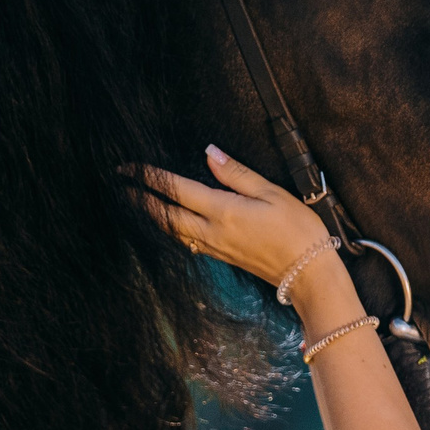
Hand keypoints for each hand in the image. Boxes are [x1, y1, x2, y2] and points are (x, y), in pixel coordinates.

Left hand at [137, 145, 336, 287]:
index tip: (129, 169)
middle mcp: (213, 232)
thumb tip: (210, 155)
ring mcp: (215, 248)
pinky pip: (187, 242)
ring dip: (152, 216)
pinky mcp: (222, 257)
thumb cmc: (298, 231)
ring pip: (173, 231)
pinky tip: (169, 225)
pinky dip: (171, 230)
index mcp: (223, 212)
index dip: (150, 178)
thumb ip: (237, 174)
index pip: (177, 190)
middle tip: (120, 186)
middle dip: (140, 200)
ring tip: (137, 203)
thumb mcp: (272, 193)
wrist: (308, 274)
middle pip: (166, 215)